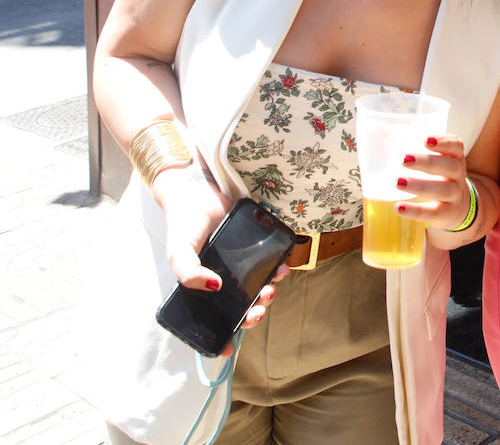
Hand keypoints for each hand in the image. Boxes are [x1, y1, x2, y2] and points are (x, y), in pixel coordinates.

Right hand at [152, 165, 282, 350]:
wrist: (199, 188)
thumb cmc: (184, 223)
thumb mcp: (178, 252)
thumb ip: (188, 272)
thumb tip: (214, 287)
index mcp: (203, 286)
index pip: (214, 317)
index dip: (222, 335)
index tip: (228, 350)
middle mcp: (224, 277)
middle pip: (241, 306)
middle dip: (252, 314)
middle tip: (257, 311)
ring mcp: (242, 262)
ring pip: (259, 287)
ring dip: (267, 294)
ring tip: (271, 290)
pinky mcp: (258, 245)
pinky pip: (272, 262)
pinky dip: (279, 269)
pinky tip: (282, 269)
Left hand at [394, 135, 474, 231]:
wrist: (457, 208)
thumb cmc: (438, 178)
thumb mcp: (435, 164)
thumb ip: (414, 152)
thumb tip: (377, 137)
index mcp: (455, 158)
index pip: (456, 146)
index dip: (443, 142)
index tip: (425, 140)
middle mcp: (459, 175)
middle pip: (450, 167)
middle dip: (427, 162)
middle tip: (403, 159)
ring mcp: (455, 196)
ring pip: (444, 189)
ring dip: (420, 185)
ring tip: (398, 182)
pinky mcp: (446, 214)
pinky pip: (433, 213)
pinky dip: (416, 211)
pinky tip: (399, 207)